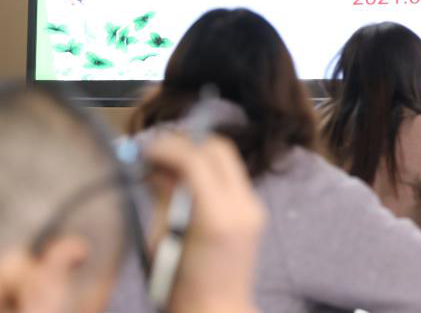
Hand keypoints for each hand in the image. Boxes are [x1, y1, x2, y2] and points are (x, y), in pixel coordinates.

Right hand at [143, 133, 264, 312]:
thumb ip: (163, 197)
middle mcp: (242, 205)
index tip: (146, 148)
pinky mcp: (255, 212)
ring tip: (167, 164)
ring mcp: (254, 207)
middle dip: (187, 143)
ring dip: (198, 154)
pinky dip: (209, 170)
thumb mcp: (161, 242)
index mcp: (216, 216)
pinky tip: (186, 181)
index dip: (168, 147)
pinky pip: (232, 177)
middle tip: (157, 151)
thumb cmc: (179, 288)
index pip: (196, 159)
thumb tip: (154, 166)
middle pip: (218, 149)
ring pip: (227, 160)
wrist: (217, 312)